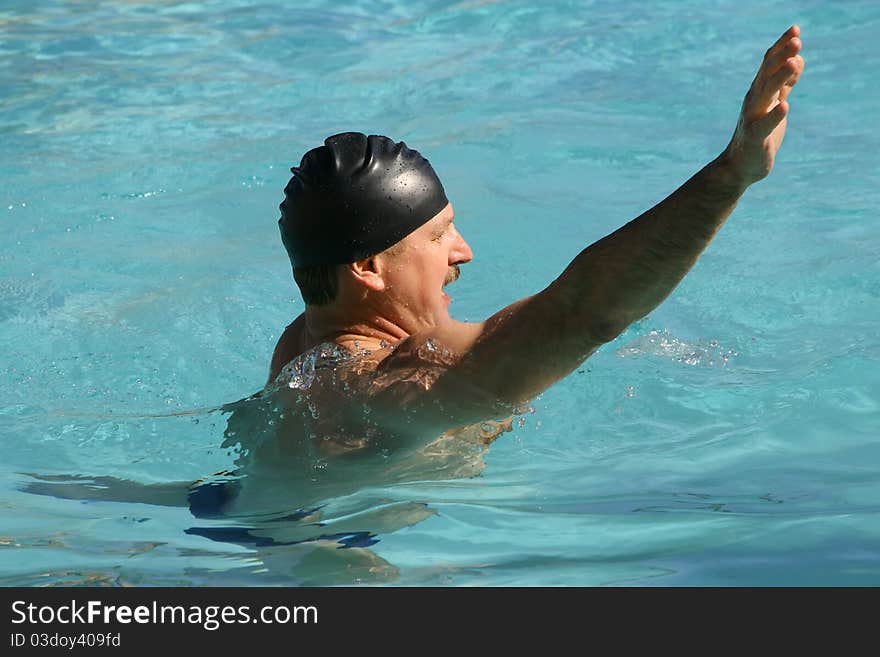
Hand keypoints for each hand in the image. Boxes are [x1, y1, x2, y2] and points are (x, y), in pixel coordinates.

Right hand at [722, 25, 804, 184]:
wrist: (738, 167)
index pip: (769, 63)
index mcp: (759, 91)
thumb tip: (797, 58)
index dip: (782, 46)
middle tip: (796, 41)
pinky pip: (764, 125)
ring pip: (766, 93)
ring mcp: (752, 118)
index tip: (795, 29)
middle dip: (781, 56)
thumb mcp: (774, 104)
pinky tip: (784, 106)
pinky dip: (774, 115)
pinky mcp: (755, 138)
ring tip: (793, 62)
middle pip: (767, 73)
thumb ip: (785, 83)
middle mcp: (753, 101)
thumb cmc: (758, 134)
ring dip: (779, 77)